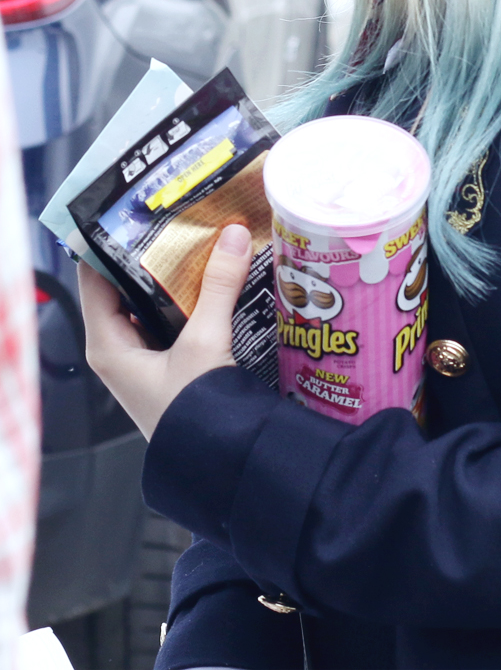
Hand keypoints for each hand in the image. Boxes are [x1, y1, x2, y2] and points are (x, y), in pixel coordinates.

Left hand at [78, 224, 253, 440]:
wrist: (217, 464)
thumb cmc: (193, 414)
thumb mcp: (204, 342)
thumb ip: (219, 285)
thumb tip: (234, 234)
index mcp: (107, 344)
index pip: (94, 277)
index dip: (110, 242)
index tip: (133, 207)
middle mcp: (118, 349)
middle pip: (125, 285)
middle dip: (150, 251)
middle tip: (176, 214)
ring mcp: (143, 358)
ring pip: (152, 301)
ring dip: (174, 274)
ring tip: (199, 235)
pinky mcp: (169, 364)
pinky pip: (173, 318)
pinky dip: (190, 296)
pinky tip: (215, 276)